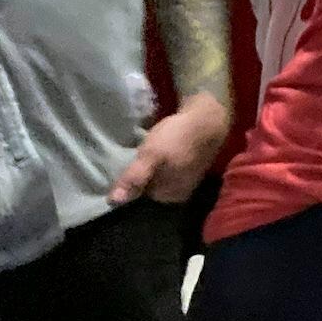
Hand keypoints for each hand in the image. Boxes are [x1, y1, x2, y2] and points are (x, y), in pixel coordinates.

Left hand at [112, 93, 229, 205]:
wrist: (207, 119)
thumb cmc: (178, 138)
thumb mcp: (151, 156)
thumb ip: (134, 178)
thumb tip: (113, 201)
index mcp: (171, 196)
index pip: (140, 194)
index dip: (131, 178)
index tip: (129, 162)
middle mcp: (181, 193)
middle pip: (151, 186)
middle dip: (143, 172)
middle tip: (137, 153)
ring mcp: (187, 180)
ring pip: (160, 176)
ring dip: (153, 164)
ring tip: (147, 148)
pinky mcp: (191, 167)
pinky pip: (169, 167)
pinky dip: (163, 158)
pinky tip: (162, 146)